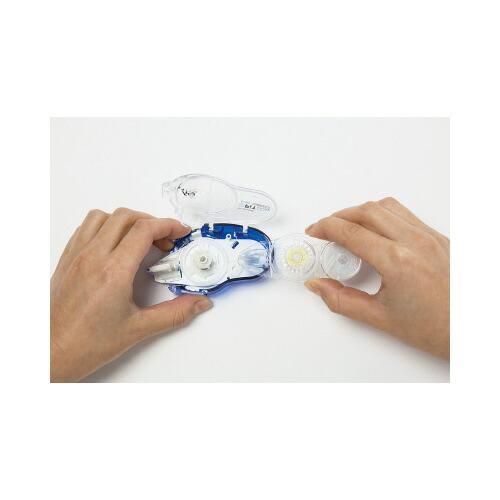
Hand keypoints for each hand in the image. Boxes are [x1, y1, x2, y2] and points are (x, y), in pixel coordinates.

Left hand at [50, 208, 212, 381]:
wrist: (50, 354)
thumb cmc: (86, 344)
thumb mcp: (138, 329)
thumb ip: (174, 313)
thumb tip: (198, 303)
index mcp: (113, 272)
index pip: (144, 230)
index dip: (168, 225)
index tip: (180, 232)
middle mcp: (93, 257)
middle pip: (126, 217)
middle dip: (151, 222)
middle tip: (165, 240)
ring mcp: (77, 256)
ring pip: (103, 217)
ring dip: (126, 221)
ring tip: (140, 239)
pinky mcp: (67, 260)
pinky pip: (85, 228)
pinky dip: (105, 227)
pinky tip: (115, 245)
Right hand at [305, 197, 448, 358]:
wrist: (475, 332)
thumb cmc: (438, 329)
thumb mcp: (381, 318)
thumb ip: (342, 300)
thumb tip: (318, 285)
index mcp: (398, 261)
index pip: (351, 232)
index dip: (325, 228)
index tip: (314, 232)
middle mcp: (415, 242)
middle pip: (367, 211)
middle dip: (339, 216)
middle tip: (325, 230)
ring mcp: (430, 237)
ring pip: (387, 207)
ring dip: (361, 212)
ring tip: (348, 227)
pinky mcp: (440, 238)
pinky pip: (405, 214)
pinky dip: (383, 216)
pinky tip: (376, 232)